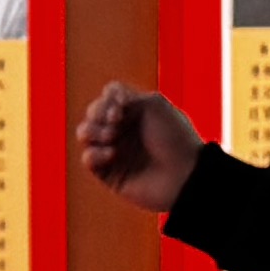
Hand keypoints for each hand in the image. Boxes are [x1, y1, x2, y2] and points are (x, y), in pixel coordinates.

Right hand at [75, 81, 200, 214]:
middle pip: (93, 112)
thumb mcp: (154, 104)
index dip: (109, 98)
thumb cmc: (174, 137)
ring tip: (111, 137)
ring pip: (85, 133)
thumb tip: (104, 104)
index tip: (123, 105)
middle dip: (98, 112)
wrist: (184, 174)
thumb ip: (125, 95)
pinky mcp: (109, 173)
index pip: (108, 96)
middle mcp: (123, 129)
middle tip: (115, 121)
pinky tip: (112, 154)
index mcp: (135, 112)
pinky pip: (87, 158)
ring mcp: (115, 150)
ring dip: (92, 130)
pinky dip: (95, 153)